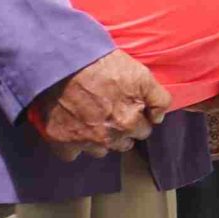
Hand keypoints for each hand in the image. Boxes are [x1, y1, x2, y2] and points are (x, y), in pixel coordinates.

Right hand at [32, 49, 170, 160]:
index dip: (138, 120)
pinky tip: (73, 132)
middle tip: (111, 115)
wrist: (65, 63)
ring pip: (99, 151)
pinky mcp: (60, 140)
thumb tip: (158, 119)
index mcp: (129, 123)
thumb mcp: (142, 75)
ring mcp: (83, 141)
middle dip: (121, 132)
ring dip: (99, 141)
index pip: (143, 132)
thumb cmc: (105, 66)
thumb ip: (158, 99)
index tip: (129, 110)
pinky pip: (71, 155)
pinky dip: (73, 146)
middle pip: (122, 144)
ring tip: (93, 122)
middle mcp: (108, 138)